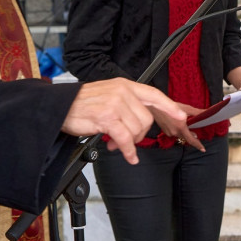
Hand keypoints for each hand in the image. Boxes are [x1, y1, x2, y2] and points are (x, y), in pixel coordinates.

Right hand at [61, 78, 184, 163]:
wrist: (59, 107)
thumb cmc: (82, 104)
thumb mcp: (108, 95)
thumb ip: (127, 104)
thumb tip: (141, 123)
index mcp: (124, 85)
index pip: (154, 94)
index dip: (169, 106)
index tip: (181, 116)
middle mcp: (122, 92)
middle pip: (147, 118)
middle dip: (139, 134)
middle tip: (125, 140)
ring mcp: (115, 103)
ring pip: (137, 129)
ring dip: (129, 142)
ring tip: (115, 142)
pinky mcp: (107, 117)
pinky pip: (126, 138)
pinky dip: (128, 151)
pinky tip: (127, 155)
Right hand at [154, 103, 205, 151]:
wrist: (156, 105)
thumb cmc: (171, 106)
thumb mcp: (186, 108)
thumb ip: (197, 113)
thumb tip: (207, 112)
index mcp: (181, 128)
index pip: (191, 140)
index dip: (198, 145)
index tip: (203, 149)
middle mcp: (174, 132)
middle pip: (185, 137)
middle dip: (191, 137)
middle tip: (195, 135)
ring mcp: (168, 132)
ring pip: (179, 135)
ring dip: (183, 133)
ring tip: (186, 127)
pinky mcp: (164, 130)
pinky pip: (173, 133)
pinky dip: (177, 130)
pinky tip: (177, 124)